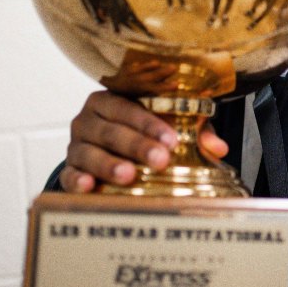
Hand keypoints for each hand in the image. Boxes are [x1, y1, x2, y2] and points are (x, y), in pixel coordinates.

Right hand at [61, 90, 228, 192]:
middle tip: (159, 160)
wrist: (106, 151)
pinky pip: (68, 174)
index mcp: (111, 101)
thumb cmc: (140, 133)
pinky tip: (89, 186)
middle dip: (136, 145)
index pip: (129, 107)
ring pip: (88, 152)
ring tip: (128, 175)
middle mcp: (88, 120)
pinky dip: (76, 180)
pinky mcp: (68, 169)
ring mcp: (76, 145)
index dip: (150, 124)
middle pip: (110, 131)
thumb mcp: (168, 128)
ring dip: (109, 164)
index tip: (171, 140)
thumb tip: (219, 148)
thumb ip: (194, 132)